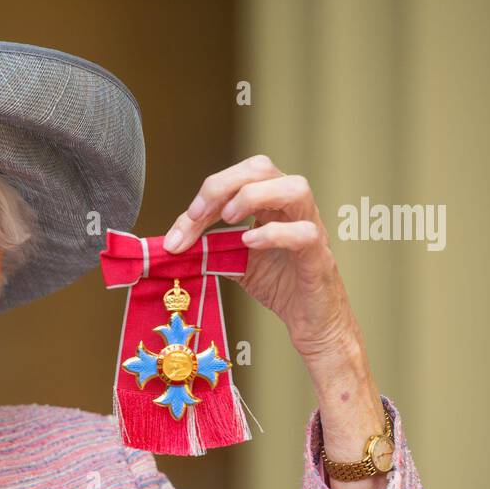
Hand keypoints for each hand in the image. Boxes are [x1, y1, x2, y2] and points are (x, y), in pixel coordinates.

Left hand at [162, 154, 356, 361]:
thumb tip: (171, 243)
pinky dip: (274, 234)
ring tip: (229, 219)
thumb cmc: (279, 284)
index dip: (208, 192)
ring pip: (295, 187)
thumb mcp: (234, 261)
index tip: (184, 223)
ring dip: (254, 196)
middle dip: (223, 185)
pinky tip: (250, 243)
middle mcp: (292, 209)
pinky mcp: (318, 257)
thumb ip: (208, 247)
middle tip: (199, 214)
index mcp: (271, 203)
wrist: (310, 320)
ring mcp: (310, 228)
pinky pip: (305, 233)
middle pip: (263, 168)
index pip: (239, 177)